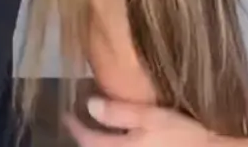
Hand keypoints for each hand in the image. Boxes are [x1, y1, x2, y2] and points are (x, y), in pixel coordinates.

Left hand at [65, 96, 215, 146]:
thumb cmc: (181, 134)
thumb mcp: (151, 117)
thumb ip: (119, 113)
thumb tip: (89, 105)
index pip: (89, 140)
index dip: (75, 126)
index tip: (66, 113)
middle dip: (86, 138)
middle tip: (80, 122)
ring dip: (101, 144)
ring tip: (98, 130)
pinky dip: (115, 146)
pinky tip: (121, 139)